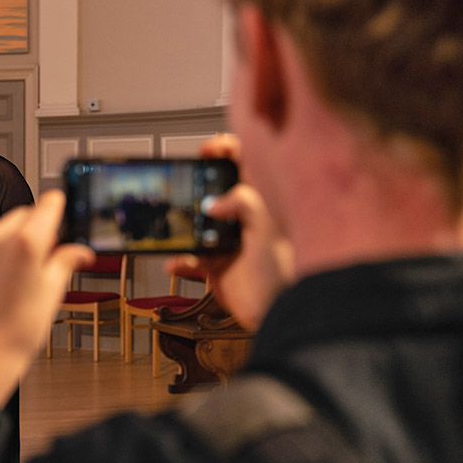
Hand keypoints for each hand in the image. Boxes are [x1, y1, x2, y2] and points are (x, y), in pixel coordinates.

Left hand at [0, 190, 95, 408]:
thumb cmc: (19, 328)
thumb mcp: (54, 291)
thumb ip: (66, 261)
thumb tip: (80, 251)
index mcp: (28, 242)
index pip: (48, 203)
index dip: (60, 207)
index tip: (64, 213)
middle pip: (25, 213)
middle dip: (38, 227)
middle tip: (48, 255)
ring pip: (3, 228)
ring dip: (16, 239)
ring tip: (24, 274)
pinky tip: (4, 279)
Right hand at [165, 134, 293, 328]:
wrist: (279, 312)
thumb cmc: (287, 272)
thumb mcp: (269, 228)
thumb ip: (244, 203)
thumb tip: (215, 202)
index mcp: (263, 203)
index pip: (247, 165)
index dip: (228, 152)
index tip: (209, 150)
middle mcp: (244, 219)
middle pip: (216, 189)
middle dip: (198, 182)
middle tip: (185, 180)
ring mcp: (229, 242)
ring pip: (198, 224)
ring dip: (183, 225)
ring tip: (175, 225)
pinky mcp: (216, 265)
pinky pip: (190, 259)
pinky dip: (179, 260)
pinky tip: (175, 262)